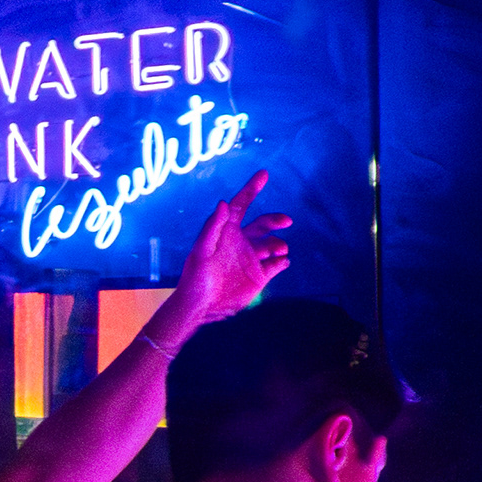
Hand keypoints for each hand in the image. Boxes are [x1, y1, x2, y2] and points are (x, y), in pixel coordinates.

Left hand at [167, 172, 293, 332]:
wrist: (201, 308)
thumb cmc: (195, 278)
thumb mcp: (201, 251)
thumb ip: (212, 227)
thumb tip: (223, 202)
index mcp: (226, 232)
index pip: (240, 205)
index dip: (251, 189)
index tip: (264, 174)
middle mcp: (241, 242)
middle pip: (263, 224)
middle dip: (275, 219)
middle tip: (286, 221)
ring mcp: (251, 259)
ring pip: (273, 244)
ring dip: (279, 244)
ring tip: (278, 251)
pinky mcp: (259, 276)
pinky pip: (277, 265)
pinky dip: (282, 262)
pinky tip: (281, 263)